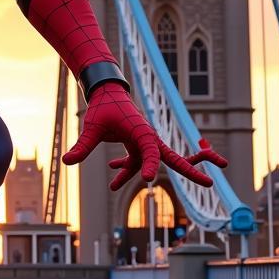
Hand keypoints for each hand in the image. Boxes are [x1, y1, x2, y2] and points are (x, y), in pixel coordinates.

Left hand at [62, 81, 226, 189]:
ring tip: (115, 187)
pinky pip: (135, 161)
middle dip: (190, 170)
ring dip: (137, 174)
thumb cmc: (103, 106)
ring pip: (148, 162)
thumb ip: (83, 146)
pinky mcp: (135, 143)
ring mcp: (143, 141)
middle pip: (171, 158)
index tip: (146, 179)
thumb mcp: (93, 126)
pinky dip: (125, 170)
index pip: (151, 152)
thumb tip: (67, 161)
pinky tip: (113, 181)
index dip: (149, 165)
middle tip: (210, 183)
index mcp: (142, 132)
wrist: (106, 91)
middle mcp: (147, 138)